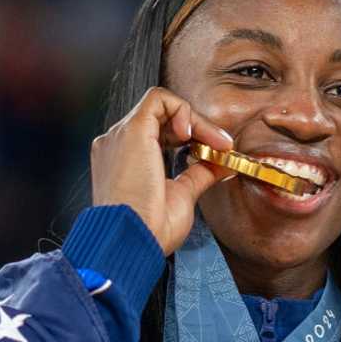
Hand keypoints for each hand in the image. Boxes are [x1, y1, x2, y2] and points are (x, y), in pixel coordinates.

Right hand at [90, 86, 233, 255]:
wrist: (133, 242)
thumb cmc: (149, 231)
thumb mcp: (182, 196)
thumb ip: (199, 174)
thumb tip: (222, 162)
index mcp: (125, 161)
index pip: (160, 134)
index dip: (192, 138)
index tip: (217, 153)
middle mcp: (118, 145)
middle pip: (162, 118)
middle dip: (198, 128)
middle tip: (222, 147)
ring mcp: (120, 136)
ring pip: (162, 105)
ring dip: (195, 121)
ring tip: (214, 143)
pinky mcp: (131, 130)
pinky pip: (159, 99)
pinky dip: (183, 110)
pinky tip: (192, 134)